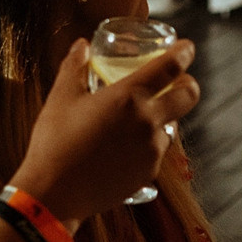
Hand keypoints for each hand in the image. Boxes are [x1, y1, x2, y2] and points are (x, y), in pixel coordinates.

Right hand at [14, 39, 200, 222]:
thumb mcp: (60, 99)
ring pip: (171, 127)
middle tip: (177, 81)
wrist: (53, 195)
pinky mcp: (149, 173)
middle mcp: (147, 121)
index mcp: (128, 97)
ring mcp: (151, 150)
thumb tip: (82, 45)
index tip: (186, 48)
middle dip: (188, 85)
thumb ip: (74, 67)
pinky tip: (125, 148)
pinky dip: (148, 145)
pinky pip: (156, 152)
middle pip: (189, 96)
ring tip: (138, 120)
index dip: (184, 53)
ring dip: (163, 119)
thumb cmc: (54, 143)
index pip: (171, 67)